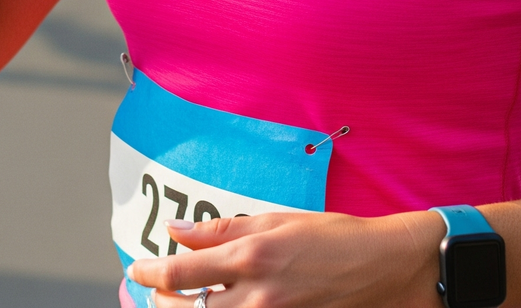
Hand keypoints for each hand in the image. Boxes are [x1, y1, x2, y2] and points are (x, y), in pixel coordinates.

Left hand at [127, 211, 439, 307]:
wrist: (382, 268)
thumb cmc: (331, 236)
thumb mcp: (277, 220)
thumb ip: (224, 229)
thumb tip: (178, 230)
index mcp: (253, 256)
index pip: (183, 272)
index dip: (152, 273)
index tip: (138, 269)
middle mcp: (257, 296)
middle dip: (161, 302)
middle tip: (153, 291)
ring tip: (176, 304)